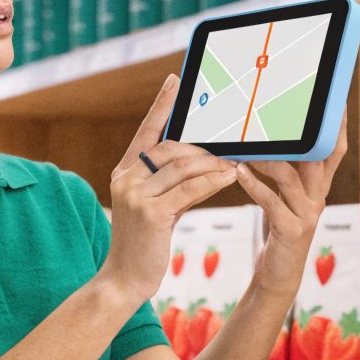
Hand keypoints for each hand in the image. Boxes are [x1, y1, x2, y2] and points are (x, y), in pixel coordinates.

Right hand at [103, 74, 239, 301]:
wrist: (123, 279)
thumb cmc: (143, 245)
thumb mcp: (156, 208)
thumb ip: (174, 184)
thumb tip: (209, 163)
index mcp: (124, 173)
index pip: (146, 131)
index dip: (161, 105)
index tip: (175, 80)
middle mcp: (126, 179)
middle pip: (171, 148)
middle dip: (203, 146)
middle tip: (231, 143)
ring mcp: (136, 195)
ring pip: (183, 167)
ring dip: (214, 163)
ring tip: (236, 162)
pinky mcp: (150, 213)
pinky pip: (190, 189)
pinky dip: (213, 181)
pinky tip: (230, 176)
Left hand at [236, 110, 348, 293]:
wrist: (278, 274)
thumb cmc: (277, 229)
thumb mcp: (285, 198)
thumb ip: (286, 173)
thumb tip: (271, 141)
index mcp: (318, 187)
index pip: (332, 150)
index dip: (336, 124)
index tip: (334, 99)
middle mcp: (318, 197)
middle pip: (322, 157)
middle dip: (310, 132)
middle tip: (290, 109)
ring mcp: (307, 214)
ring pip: (292, 177)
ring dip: (268, 159)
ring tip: (247, 147)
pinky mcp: (291, 230)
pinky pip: (272, 202)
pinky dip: (255, 185)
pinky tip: (240, 172)